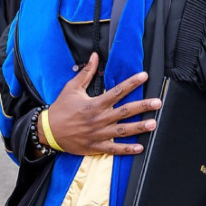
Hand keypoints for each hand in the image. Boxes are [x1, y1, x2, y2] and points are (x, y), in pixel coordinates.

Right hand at [41, 52, 160, 154]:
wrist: (48, 131)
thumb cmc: (61, 108)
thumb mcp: (72, 88)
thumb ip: (86, 72)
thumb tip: (94, 56)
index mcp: (94, 104)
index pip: (117, 91)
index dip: (132, 83)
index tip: (144, 76)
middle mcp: (99, 118)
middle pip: (125, 111)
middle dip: (143, 106)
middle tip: (157, 102)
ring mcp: (98, 134)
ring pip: (123, 131)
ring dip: (139, 128)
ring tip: (153, 124)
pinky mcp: (96, 146)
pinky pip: (114, 149)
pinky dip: (127, 149)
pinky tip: (140, 147)